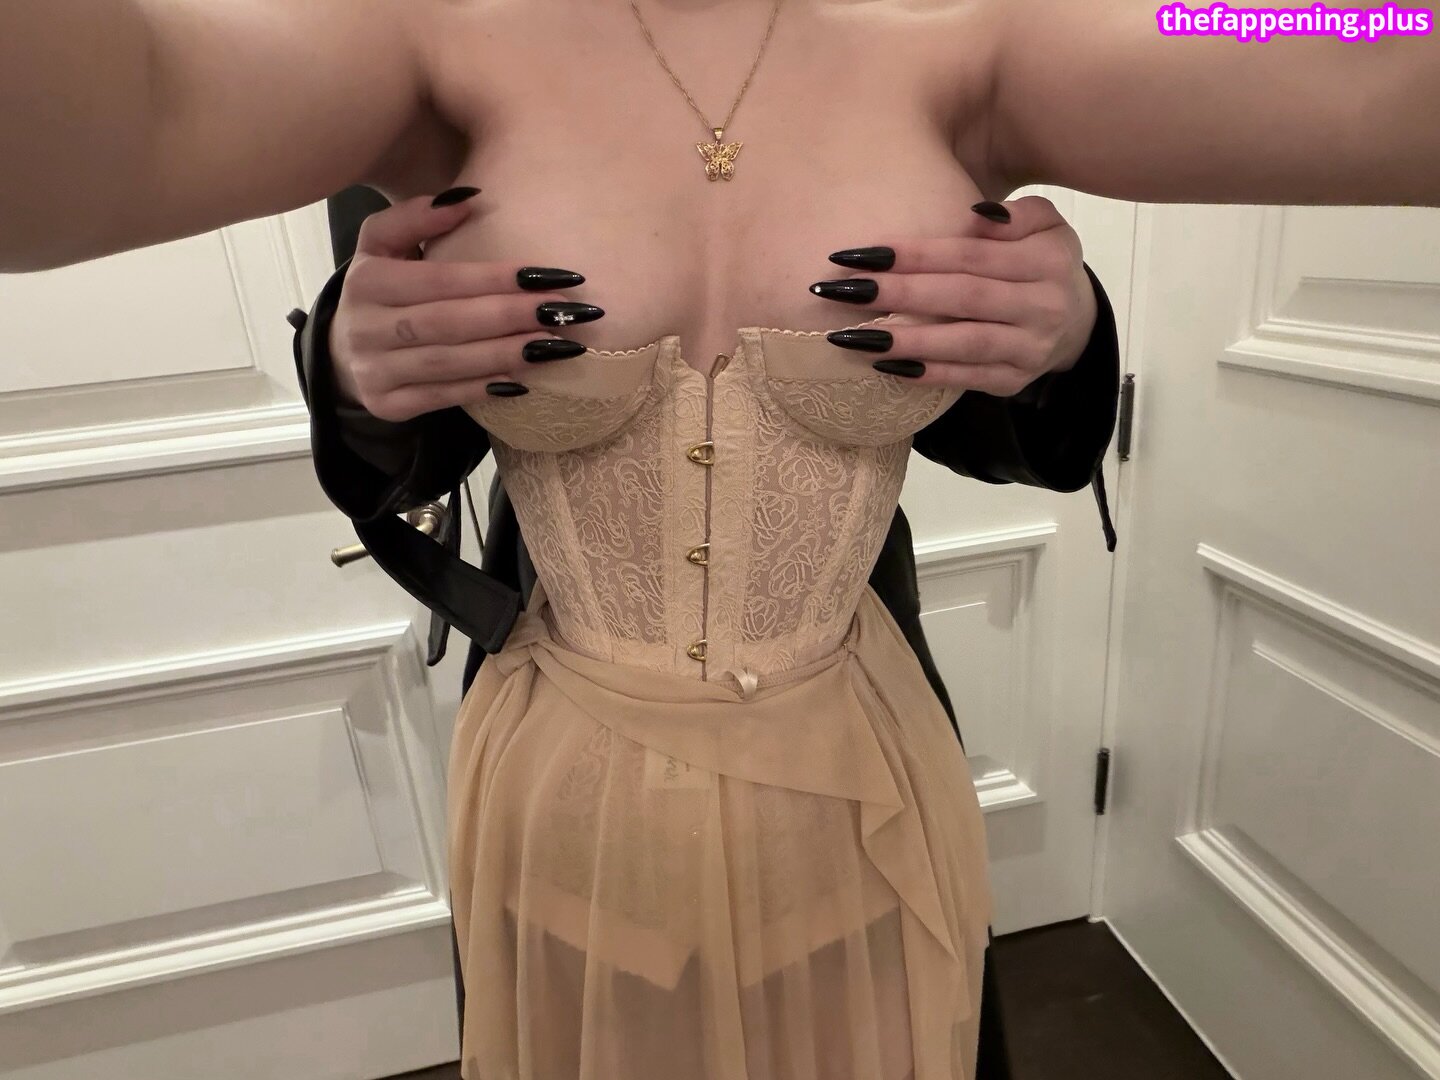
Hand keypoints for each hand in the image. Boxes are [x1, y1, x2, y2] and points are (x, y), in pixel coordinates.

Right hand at [330, 186, 601, 422]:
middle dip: (509, 316)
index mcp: (366, 281)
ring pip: (449, 363)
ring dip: (506, 354)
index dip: (493, 278)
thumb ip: (416, 217)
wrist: (342, 350)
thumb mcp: (382, 245)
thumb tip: (468, 199)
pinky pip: (441, 397)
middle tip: (561, 311)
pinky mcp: (387, 405)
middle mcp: (365, 328)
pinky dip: (483, 389)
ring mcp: (374, 371)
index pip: (440, 279)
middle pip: (447, 322)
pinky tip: (523, 380)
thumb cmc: (380, 289)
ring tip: (556, 345)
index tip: (545, 275)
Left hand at [809, 195, 1096, 396]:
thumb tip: (974, 214)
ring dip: (906, 341)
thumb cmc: (1041, 261)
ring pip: (963, 344)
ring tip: (853, 336)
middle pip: (962, 298)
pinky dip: (925, 374)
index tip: (863, 254)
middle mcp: (1043, 307)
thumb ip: (1013, 215)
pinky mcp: (1014, 381)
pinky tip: (884, 366)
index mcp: (1047, 260)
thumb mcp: (1044, 224)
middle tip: (845, 291)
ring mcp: (1030, 349)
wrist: (1076, 320)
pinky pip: (966, 379)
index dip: (917, 254)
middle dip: (900, 294)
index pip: (971, 255)